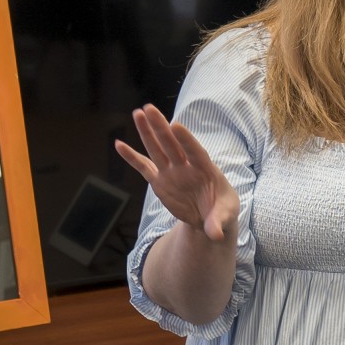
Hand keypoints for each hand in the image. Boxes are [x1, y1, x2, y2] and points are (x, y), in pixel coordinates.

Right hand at [117, 104, 237, 246]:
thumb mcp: (225, 217)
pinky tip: (119, 145)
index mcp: (205, 169)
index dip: (186, 140)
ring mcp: (171, 172)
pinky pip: (143, 167)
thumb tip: (215, 235)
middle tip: (149, 109)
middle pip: (172, 144)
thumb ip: (218, 223)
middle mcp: (186, 166)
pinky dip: (132, 158)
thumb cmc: (221, 210)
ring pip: (157, 149)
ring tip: (137, 113)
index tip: (176, 125)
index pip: (195, 152)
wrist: (209, 217)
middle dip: (161, 127)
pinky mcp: (160, 181)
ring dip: (147, 132)